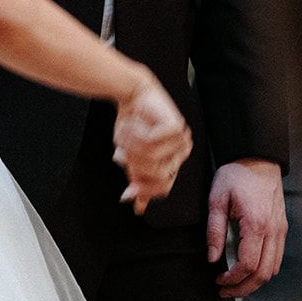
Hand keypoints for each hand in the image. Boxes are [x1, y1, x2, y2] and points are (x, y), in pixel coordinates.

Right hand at [111, 76, 192, 214]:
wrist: (132, 93)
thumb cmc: (133, 123)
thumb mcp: (131, 155)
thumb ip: (137, 178)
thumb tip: (136, 207)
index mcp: (174, 161)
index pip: (164, 188)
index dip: (144, 191)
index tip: (125, 193)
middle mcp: (182, 152)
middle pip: (156, 174)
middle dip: (133, 164)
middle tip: (119, 153)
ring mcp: (182, 139)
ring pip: (151, 158)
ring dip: (130, 146)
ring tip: (123, 134)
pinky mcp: (176, 127)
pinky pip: (150, 142)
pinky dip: (134, 133)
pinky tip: (130, 124)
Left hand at [206, 158, 285, 297]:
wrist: (257, 158)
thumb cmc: (236, 174)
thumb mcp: (216, 198)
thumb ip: (214, 230)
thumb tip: (212, 257)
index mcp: (256, 223)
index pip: (248, 264)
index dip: (233, 278)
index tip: (218, 280)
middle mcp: (273, 230)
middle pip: (264, 274)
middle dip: (244, 288)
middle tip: (225, 291)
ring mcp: (281, 230)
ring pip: (273, 269)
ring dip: (255, 282)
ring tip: (235, 284)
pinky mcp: (282, 228)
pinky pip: (277, 258)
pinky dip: (265, 270)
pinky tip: (250, 270)